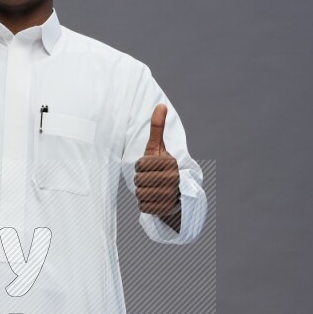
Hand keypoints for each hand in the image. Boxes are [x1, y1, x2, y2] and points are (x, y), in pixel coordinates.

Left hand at [134, 104, 179, 218]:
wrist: (174, 191)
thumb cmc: (160, 166)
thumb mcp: (157, 147)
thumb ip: (157, 127)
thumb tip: (161, 105)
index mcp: (170, 162)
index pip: (140, 165)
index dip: (140, 166)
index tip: (150, 167)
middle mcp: (173, 178)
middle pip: (138, 180)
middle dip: (140, 180)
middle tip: (149, 179)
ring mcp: (171, 195)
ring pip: (140, 194)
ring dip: (141, 192)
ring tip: (151, 188)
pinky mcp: (166, 209)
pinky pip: (143, 207)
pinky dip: (144, 204)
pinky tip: (153, 199)